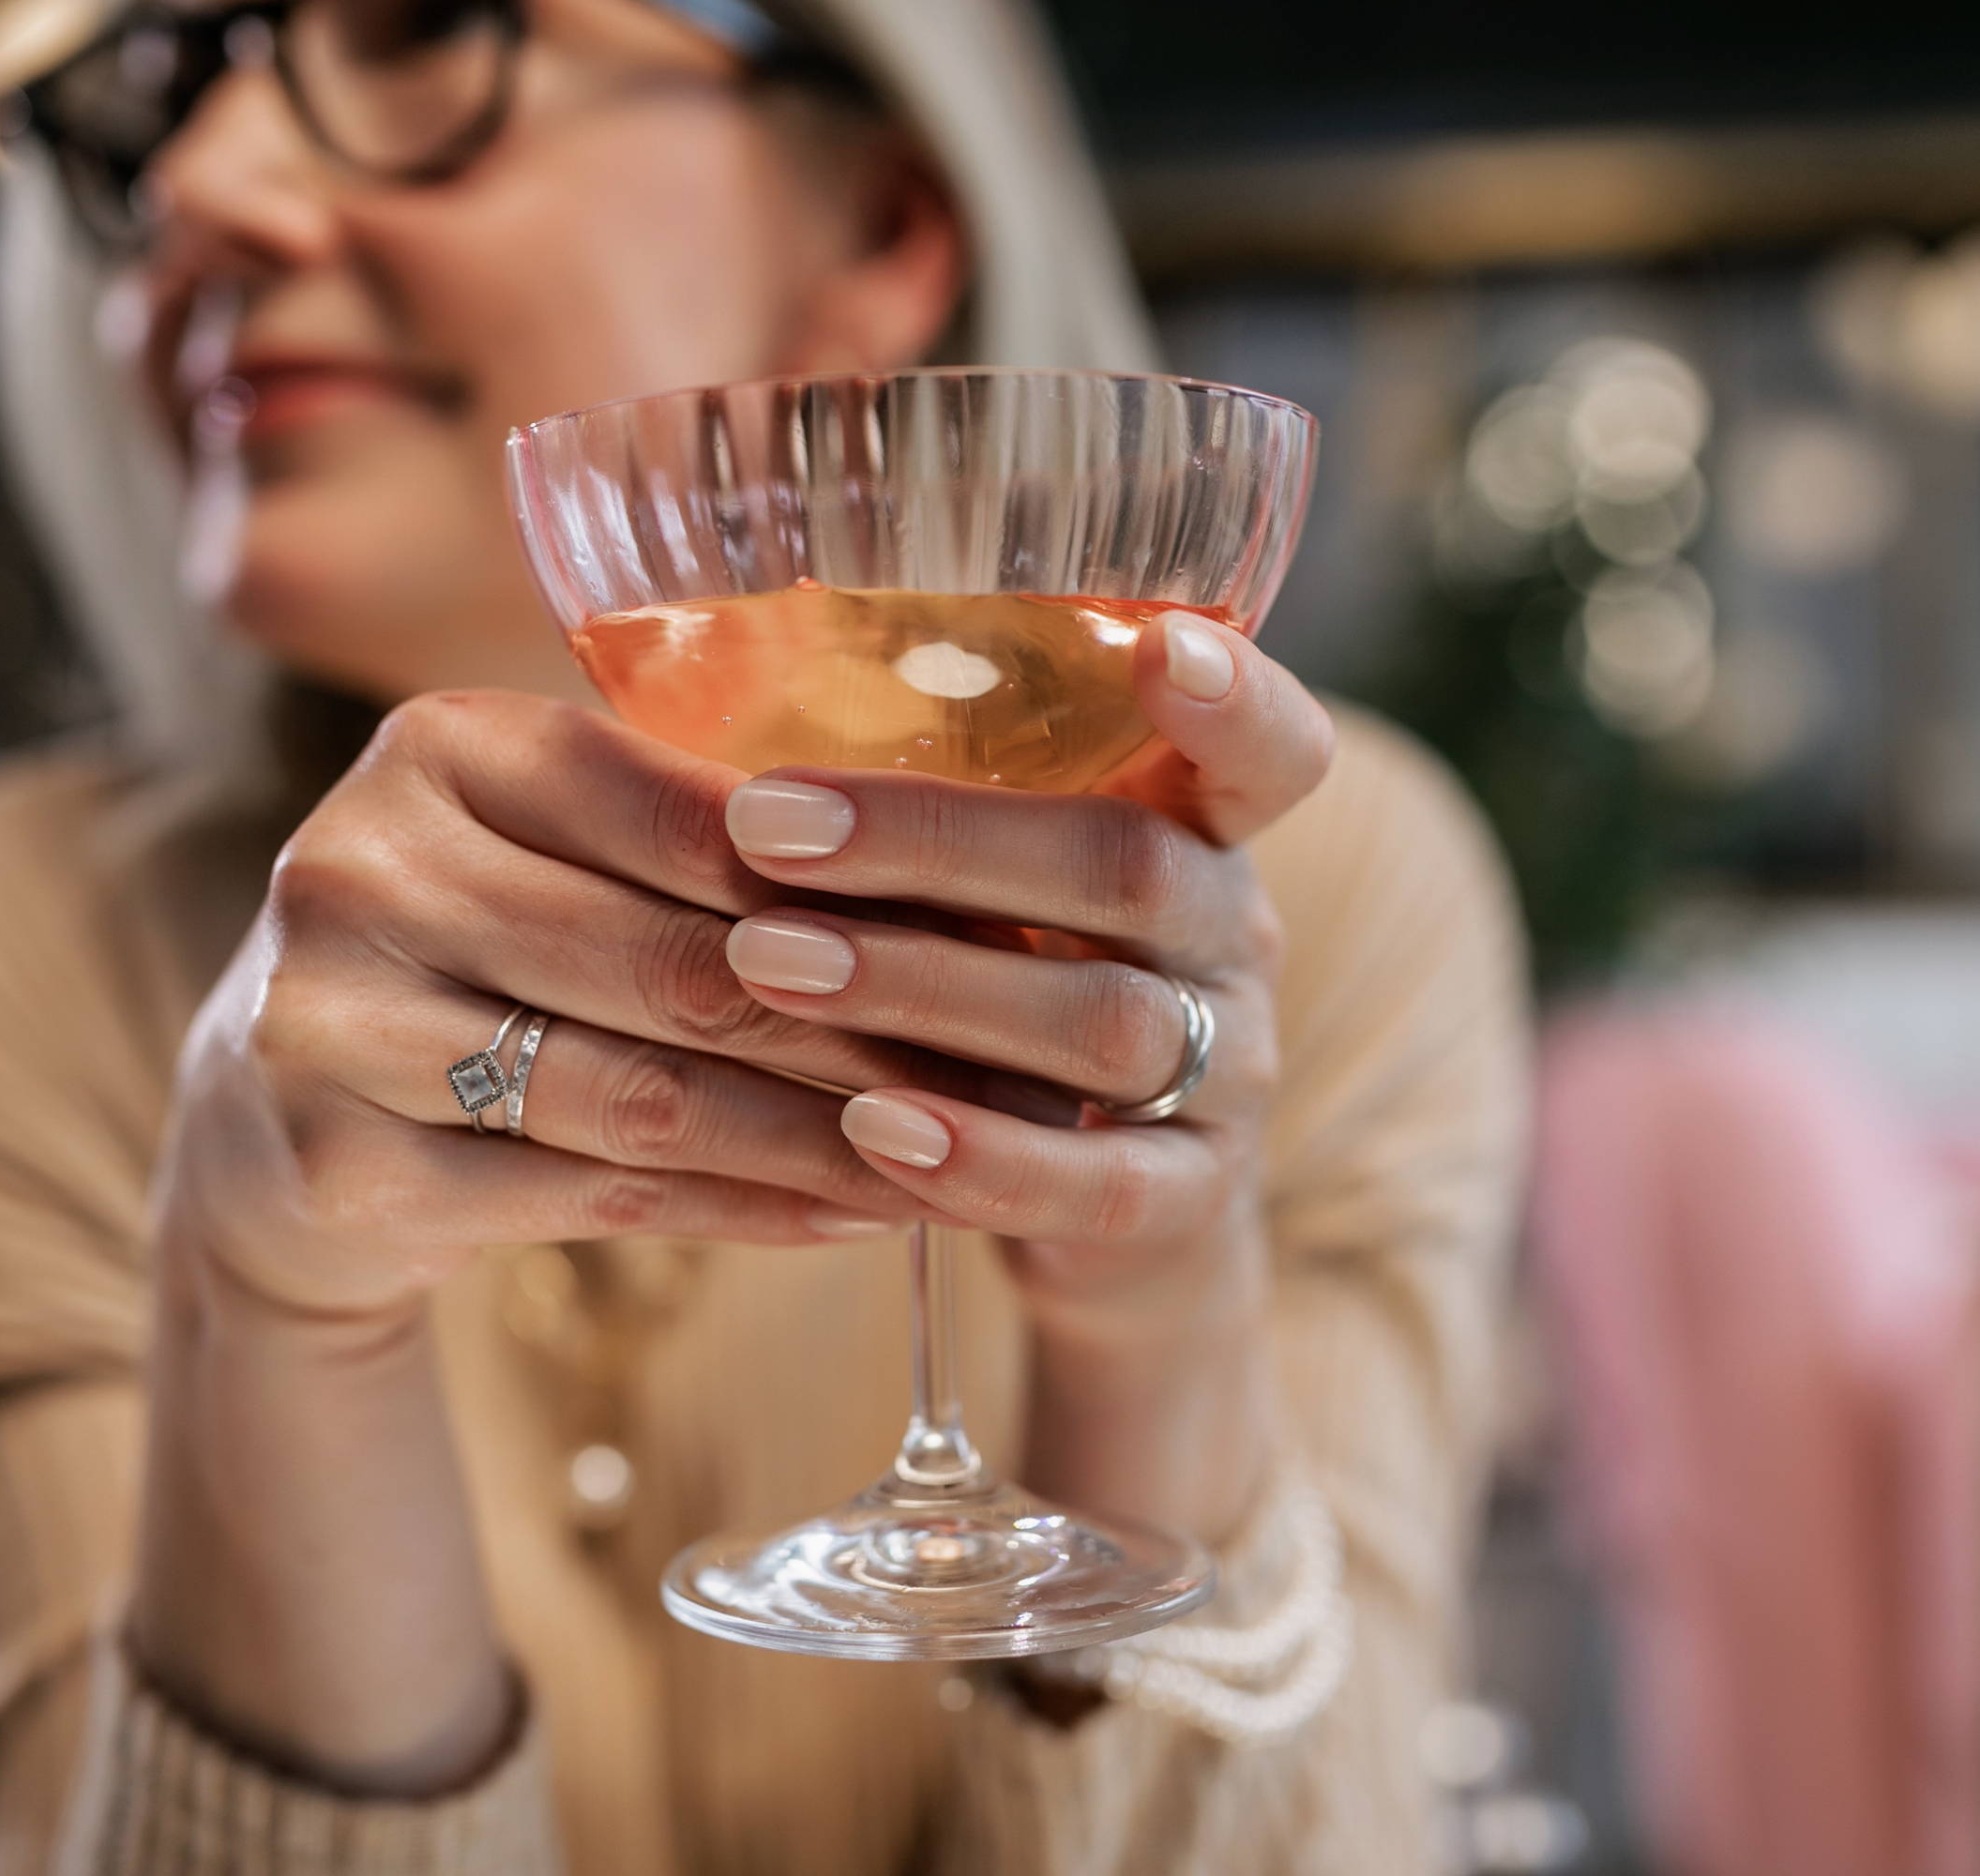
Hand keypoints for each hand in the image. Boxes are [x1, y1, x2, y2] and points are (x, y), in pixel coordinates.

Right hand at [157, 688, 1042, 1322]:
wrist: (278, 1111)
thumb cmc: (482, 948)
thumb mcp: (556, 846)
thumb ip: (711, 833)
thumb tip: (976, 865)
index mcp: (440, 747)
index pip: (688, 810)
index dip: (856, 883)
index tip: (1006, 933)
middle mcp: (362, 864)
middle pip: (673, 961)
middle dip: (865, 1028)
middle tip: (1016, 1075)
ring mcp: (333, 1020)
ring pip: (642, 1093)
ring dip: (823, 1138)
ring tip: (959, 1159)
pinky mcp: (338, 1164)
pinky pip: (594, 1196)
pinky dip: (743, 1209)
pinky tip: (853, 1213)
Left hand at [712, 612, 1337, 1536]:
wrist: (1122, 1221)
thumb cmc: (1021, 996)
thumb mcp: (1010, 888)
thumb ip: (937, 801)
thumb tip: (710, 700)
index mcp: (1201, 831)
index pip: (1269, 748)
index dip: (1233, 699)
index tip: (1166, 645)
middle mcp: (1233, 940)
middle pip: (1125, 867)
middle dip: (938, 840)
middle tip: (763, 826)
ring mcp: (1228, 1076)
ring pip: (1103, 1020)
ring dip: (924, 988)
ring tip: (766, 968)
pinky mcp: (1185, 1202)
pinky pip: (1096, 1180)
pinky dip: (982, 1157)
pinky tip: (869, 1128)